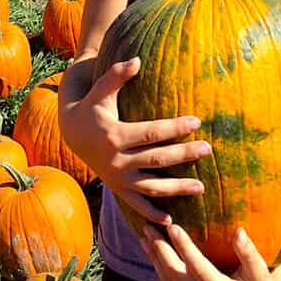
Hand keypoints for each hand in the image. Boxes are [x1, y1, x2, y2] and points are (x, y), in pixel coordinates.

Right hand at [58, 57, 211, 223]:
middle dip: (184, 154)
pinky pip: (137, 205)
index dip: (175, 127)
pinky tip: (171, 220)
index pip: (152, 132)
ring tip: (202, 188)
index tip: (197, 121)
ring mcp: (118, 178)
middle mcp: (117, 160)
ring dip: (176, 189)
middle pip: (157, 159)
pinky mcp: (118, 189)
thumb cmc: (92, 107)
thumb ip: (117, 75)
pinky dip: (152, 214)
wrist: (72, 133)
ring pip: (151, 187)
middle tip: (208, 149)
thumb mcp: (100, 90)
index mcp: (115, 135)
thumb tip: (137, 60)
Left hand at [140, 223, 280, 280]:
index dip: (183, 246)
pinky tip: (153, 253)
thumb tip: (239, 232)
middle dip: (160, 249)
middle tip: (148, 226)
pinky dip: (160, 269)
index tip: (172, 226)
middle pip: (175, 275)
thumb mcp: (263, 274)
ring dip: (155, 258)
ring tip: (144, 236)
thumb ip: (250, 254)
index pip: (197, 267)